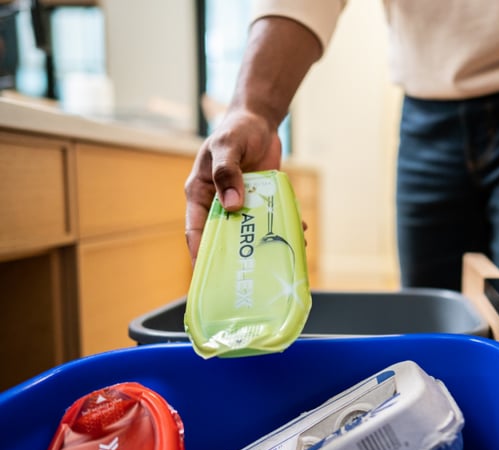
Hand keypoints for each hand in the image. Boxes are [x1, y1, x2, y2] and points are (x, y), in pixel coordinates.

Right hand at [184, 109, 281, 264]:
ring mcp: (241, 201)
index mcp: (200, 192)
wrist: (259, 119)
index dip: (200, 253)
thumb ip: (228, 173)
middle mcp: (218, 201)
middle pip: (223, 235)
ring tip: (281, 258)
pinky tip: (299, 234)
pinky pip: (270, 217)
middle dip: (236, 255)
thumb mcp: (228, 147)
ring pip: (250, 230)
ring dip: (264, 243)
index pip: (195, 229)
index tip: (209, 273)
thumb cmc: (236, 130)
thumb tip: (231, 205)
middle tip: (249, 276)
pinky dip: (283, 226)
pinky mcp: (261, 199)